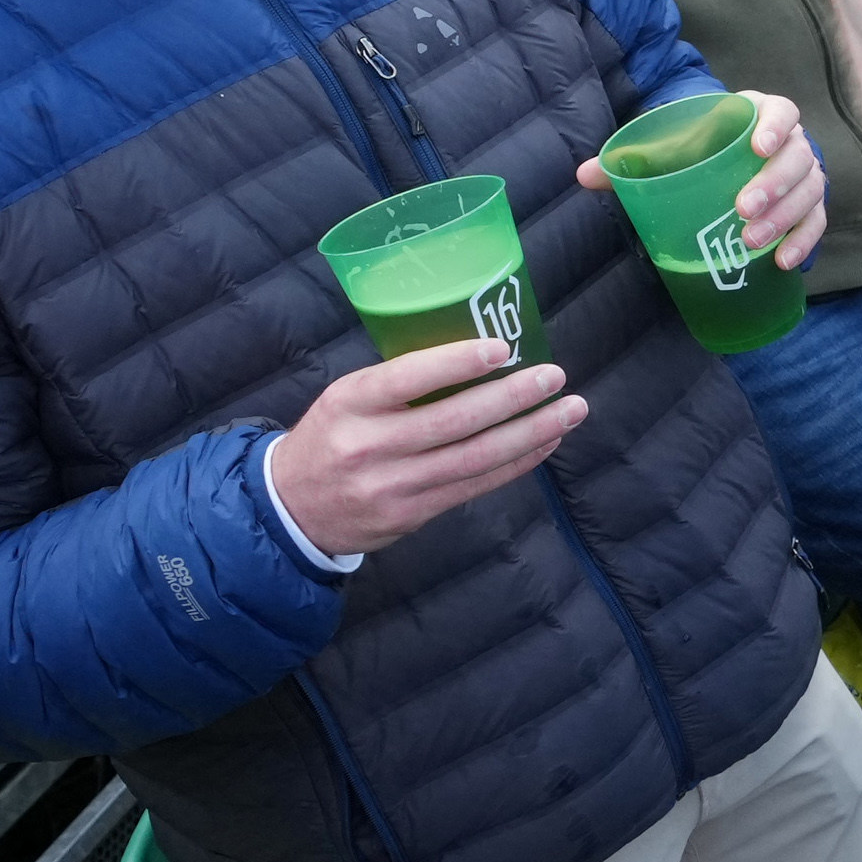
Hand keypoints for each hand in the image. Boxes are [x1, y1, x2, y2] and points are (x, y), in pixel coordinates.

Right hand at [266, 341, 588, 556]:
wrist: (292, 508)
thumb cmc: (333, 436)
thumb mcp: (346, 398)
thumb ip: (400, 383)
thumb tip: (480, 355)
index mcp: (349, 403)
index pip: (405, 379)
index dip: (455, 363)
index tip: (501, 347)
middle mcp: (370, 445)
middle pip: (452, 421)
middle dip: (511, 398)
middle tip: (554, 376)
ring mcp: (393, 485)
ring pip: (472, 458)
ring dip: (529, 433)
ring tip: (569, 410)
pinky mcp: (413, 514)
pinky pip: (474, 486)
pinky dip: (516, 463)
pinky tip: (545, 442)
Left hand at [581, 88, 824, 269]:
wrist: (725, 165)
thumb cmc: (697, 151)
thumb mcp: (670, 149)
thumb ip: (631, 160)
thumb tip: (584, 175)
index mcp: (759, 114)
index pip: (781, 111)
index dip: (774, 125)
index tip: (756, 147)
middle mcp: (790, 142)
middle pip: (797, 157)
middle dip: (774, 183)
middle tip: (742, 208)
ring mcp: (805, 175)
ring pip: (810, 191)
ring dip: (785, 216)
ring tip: (752, 239)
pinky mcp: (809, 207)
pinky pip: (816, 222)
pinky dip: (803, 241)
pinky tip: (781, 261)